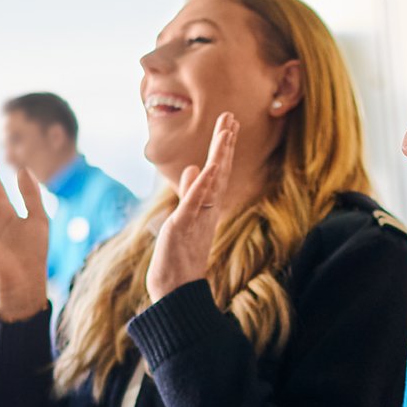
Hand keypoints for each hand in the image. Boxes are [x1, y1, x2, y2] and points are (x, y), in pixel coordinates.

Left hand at [146, 112, 237, 306]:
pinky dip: (205, 183)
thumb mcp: (183, 218)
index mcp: (206, 207)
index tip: (228, 124)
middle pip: (220, 171)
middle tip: (231, 117)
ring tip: (227, 130)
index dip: (223, 148)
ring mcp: (198, 217)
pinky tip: (211, 165)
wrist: (175, 290)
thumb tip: (193, 169)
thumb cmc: (179, 258)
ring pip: (213, 181)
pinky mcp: (184, 226)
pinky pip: (198, 201)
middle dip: (225, 144)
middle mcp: (207, 210)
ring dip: (220, 155)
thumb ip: (190, 193)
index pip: (218, 172)